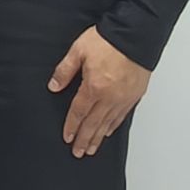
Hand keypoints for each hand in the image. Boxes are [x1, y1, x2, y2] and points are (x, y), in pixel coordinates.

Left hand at [49, 26, 149, 157]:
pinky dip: (113, 126)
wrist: (135, 36)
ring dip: (98, 137)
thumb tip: (53, 86)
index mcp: (94, 87)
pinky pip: (122, 116)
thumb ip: (64, 70)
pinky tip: (108, 132)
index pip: (79, 112)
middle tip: (78, 153)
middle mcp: (110, 97)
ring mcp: (124, 98)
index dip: (72, 126)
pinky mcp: (134, 96)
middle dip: (85, 139)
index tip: (67, 138)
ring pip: (108, 123)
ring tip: (91, 149)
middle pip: (94, 123)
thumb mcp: (78, 51)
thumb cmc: (107, 41)